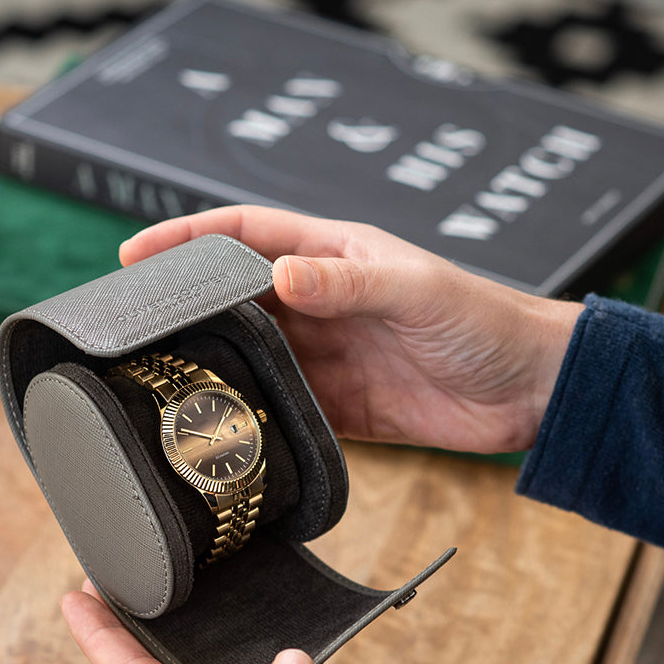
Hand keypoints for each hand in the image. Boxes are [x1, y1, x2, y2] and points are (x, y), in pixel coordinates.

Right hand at [121, 205, 582, 452]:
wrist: (529, 388)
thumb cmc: (484, 320)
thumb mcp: (416, 289)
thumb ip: (347, 282)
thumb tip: (279, 277)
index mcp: (333, 257)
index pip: (245, 237)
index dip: (188, 239)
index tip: (136, 255)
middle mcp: (321, 304)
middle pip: (236, 301)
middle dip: (186, 309)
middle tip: (133, 330)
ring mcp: (328, 357)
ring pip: (254, 358)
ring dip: (216, 367)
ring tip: (164, 383)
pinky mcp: (341, 407)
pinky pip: (285, 409)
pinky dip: (256, 416)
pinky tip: (226, 426)